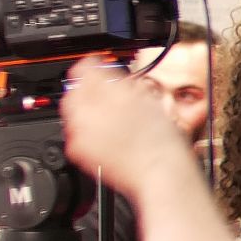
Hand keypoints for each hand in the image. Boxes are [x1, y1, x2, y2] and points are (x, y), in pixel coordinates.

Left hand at [61, 59, 193, 199]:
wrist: (162, 176)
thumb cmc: (154, 140)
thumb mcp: (135, 95)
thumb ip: (106, 76)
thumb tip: (89, 64)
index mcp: (84, 107)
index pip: (78, 75)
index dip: (95, 66)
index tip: (106, 65)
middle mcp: (79, 127)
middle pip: (81, 98)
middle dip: (98, 92)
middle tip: (122, 92)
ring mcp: (85, 145)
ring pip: (90, 118)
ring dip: (105, 111)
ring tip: (130, 114)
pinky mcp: (95, 160)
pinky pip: (96, 138)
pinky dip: (109, 131)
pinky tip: (128, 133)